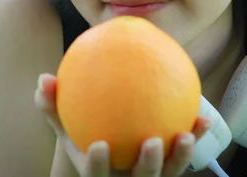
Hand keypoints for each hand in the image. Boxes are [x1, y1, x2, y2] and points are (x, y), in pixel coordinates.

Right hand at [34, 73, 210, 176]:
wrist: (105, 153)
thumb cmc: (82, 133)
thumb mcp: (65, 124)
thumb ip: (53, 105)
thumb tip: (43, 79)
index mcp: (97, 172)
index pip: (95, 175)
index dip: (97, 165)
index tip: (101, 144)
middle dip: (147, 167)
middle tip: (153, 142)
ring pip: (165, 176)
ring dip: (178, 158)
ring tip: (186, 135)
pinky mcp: (167, 170)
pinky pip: (183, 158)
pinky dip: (194, 138)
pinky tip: (203, 117)